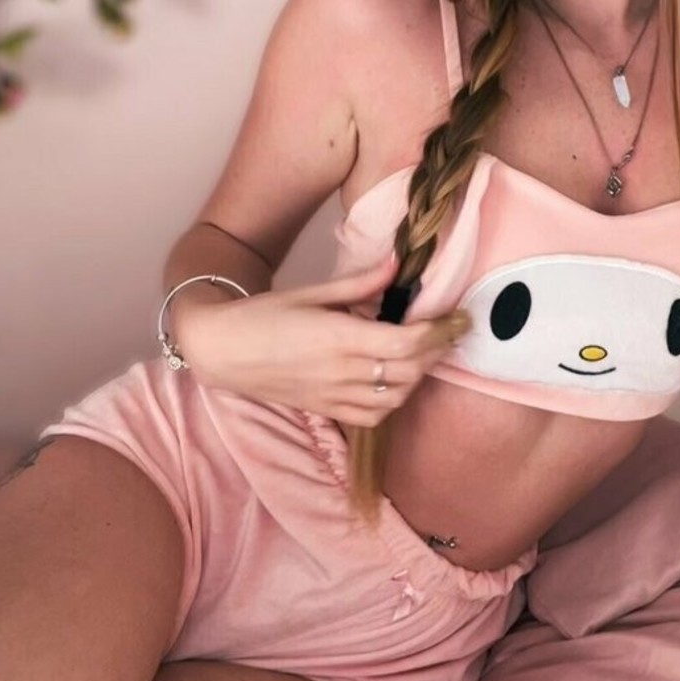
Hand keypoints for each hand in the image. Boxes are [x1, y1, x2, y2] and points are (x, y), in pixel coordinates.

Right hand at [178, 258, 469, 426]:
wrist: (221, 350)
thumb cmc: (264, 315)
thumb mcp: (312, 291)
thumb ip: (359, 284)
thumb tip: (399, 265)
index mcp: (340, 338)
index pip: (407, 343)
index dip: (439, 332)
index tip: (458, 317)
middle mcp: (341, 372)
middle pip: (409, 370)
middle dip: (438, 350)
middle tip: (453, 330)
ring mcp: (334, 396)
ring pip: (396, 396)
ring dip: (419, 376)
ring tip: (427, 352)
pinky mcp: (325, 410)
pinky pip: (373, 415)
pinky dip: (394, 400)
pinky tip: (396, 379)